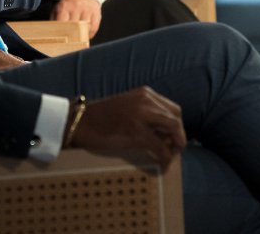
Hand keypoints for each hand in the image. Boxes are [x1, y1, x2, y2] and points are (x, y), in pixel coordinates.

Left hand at [52, 0, 101, 38]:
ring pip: (85, 29)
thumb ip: (54, 21)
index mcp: (65, 6)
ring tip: (78, 36)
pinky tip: (85, 33)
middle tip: (70, 40)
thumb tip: (54, 33)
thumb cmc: (68, 5)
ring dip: (82, 35)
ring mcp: (87, 9)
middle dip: (72, 35)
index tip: (62, 39)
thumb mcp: (57, 9)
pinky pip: (93, 28)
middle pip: (74, 28)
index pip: (63, 24)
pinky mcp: (96, 12)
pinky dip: (89, 34)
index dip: (62, 33)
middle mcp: (77, 6)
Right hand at [67, 87, 186, 170]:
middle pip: (176, 117)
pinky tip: (162, 165)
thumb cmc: (101, 118)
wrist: (81, 123)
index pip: (172, 108)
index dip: (176, 125)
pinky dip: (165, 158)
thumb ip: (145, 113)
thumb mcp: (127, 107)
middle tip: (172, 148)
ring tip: (169, 156)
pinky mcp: (137, 133)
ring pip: (173, 129)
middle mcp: (146, 101)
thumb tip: (163, 133)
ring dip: (176, 145)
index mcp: (144, 94)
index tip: (171, 137)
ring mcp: (142, 116)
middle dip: (179, 134)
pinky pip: (161, 147)